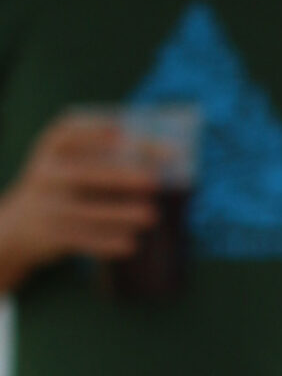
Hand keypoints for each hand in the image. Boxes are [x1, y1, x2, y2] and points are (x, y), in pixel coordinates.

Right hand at [0, 113, 159, 294]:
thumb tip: (168, 157)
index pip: (70, 133)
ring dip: (119, 214)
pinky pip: (79, 239)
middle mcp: (45, 174)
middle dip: (121, 177)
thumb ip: (109, 155)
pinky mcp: (47, 234)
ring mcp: (44, 205)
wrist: (19, 224)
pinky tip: (130, 244)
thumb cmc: (66, 184)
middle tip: (154, 181)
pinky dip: (106, 243)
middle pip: (84, 174)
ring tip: (151, 216)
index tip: (123, 132)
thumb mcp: (72, 163)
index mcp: (53, 148)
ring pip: (84, 211)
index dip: (95, 132)